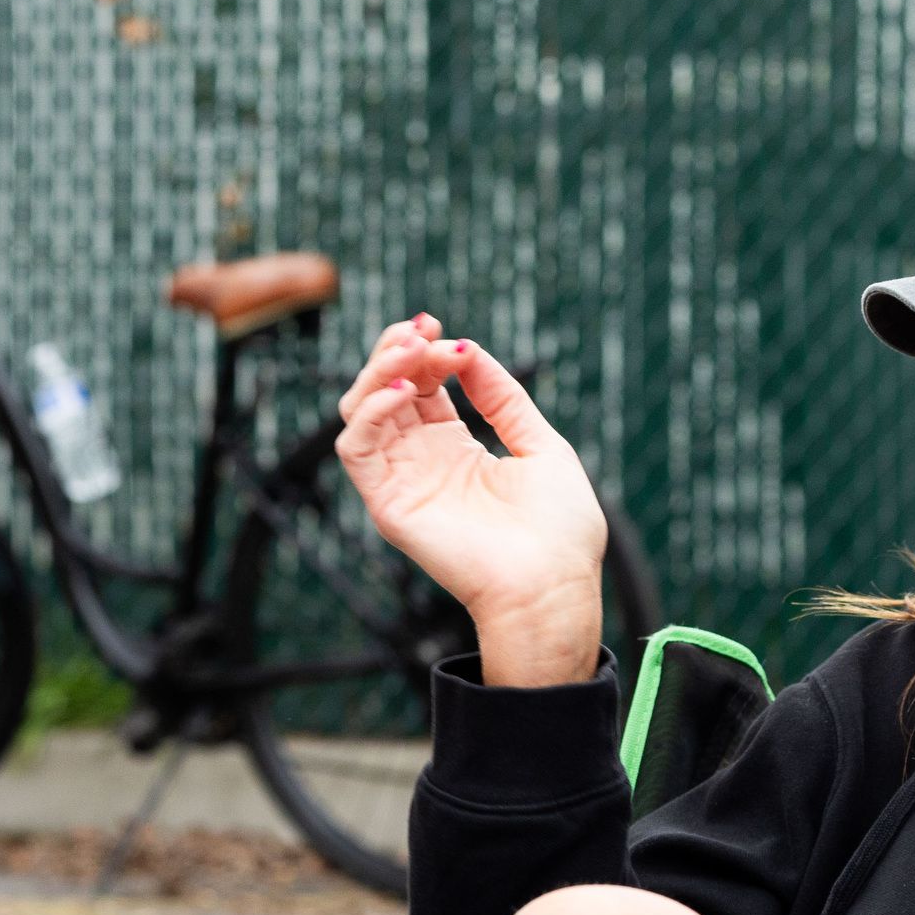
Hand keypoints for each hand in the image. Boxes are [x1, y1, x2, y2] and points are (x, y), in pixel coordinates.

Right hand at [335, 314, 608, 686]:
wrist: (553, 584)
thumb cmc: (559, 529)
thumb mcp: (539, 444)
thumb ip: (503, 397)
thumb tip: (468, 351)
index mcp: (456, 450)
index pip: (420, 388)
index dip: (424, 352)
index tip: (443, 330)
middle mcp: (422, 463)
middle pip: (384, 392)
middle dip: (396, 351)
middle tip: (421, 329)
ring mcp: (402, 482)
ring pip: (360, 413)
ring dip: (377, 371)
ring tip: (409, 350)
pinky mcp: (388, 504)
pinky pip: (355, 449)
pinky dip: (368, 411)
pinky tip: (401, 390)